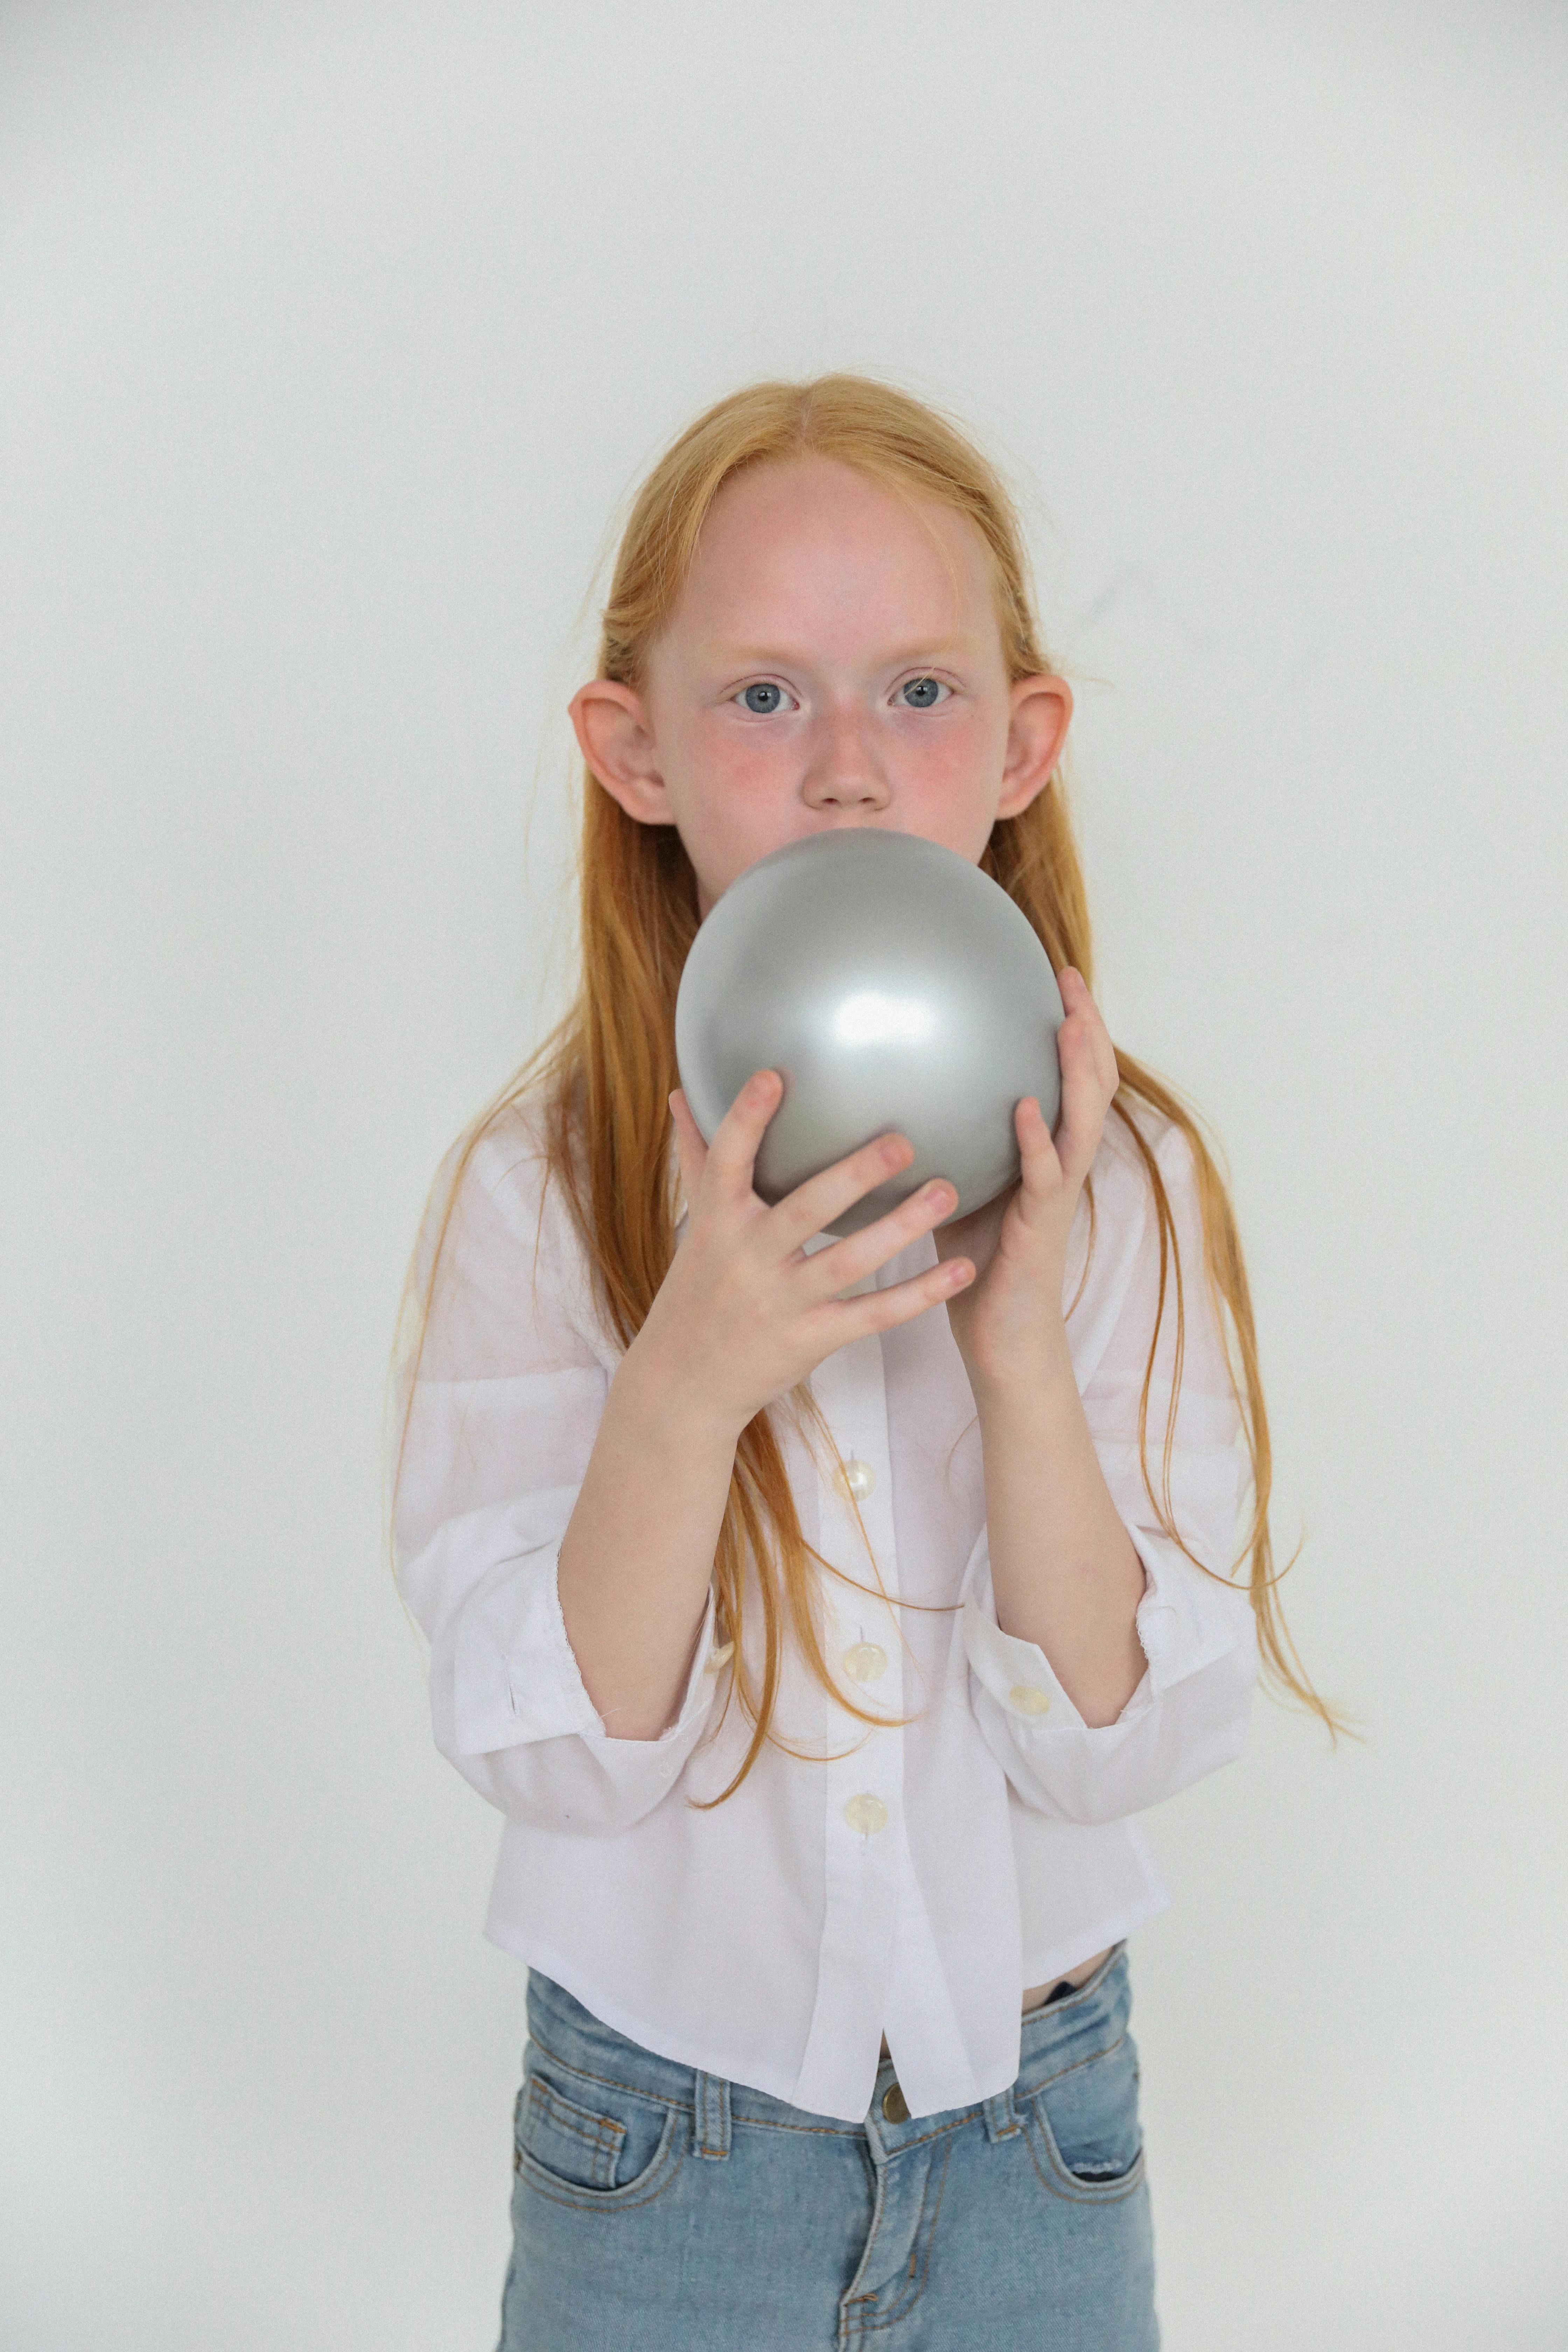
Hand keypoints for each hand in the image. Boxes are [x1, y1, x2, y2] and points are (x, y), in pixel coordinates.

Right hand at [641, 1069, 975, 1437]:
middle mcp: (749, 1259)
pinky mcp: (811, 1340)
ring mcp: (781, 1302)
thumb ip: (698, 1156)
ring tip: (947, 1191)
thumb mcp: (697, 1225)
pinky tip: (962, 1271)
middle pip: (804, 1210)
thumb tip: (682, 1091)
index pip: (727, 1162)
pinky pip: (872, 1315)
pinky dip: (919, 1295)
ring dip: (901, 1228)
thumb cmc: (698, 1289)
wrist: (685, 1381)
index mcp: (718, 1222)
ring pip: (848, 1262)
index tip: (773, 1075)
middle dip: (853, 1175)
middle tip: (903, 1141)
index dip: (747, 1120)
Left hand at [933, 968, 1120, 1382]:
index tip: (1057, 975)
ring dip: (1078, 1073)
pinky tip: (1021, 1107)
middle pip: (1092, 1086)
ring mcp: (1057, 1196)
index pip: (1071, 1078)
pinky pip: (1044, 1177)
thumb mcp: (959, 1183)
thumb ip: (948, 1139)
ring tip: (1068, 1025)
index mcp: (1047, 1152)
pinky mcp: (1040, 1228)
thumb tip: (899, 1091)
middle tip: (1070, 979)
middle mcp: (1062, 1166)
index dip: (1073, 1027)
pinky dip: (1036, 1140)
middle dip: (1086, 1030)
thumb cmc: (976, 1262)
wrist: (1000, 1336)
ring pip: (1082, 1122)